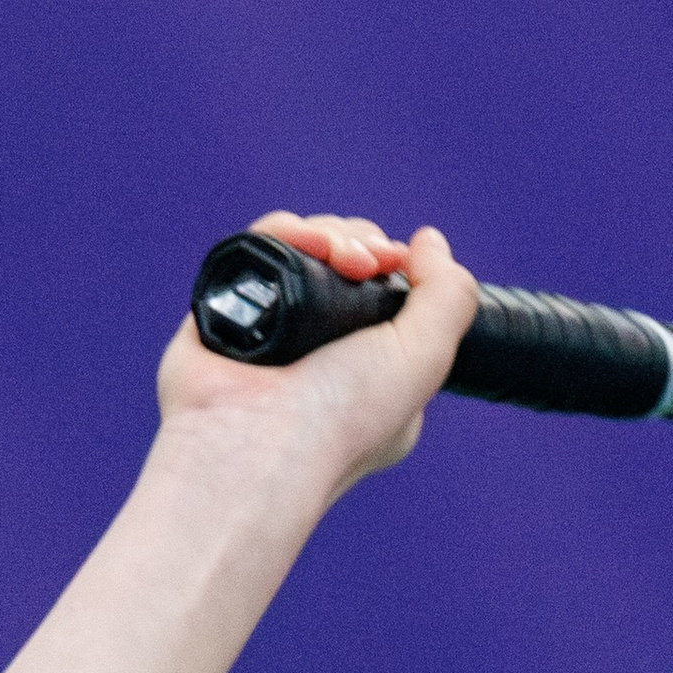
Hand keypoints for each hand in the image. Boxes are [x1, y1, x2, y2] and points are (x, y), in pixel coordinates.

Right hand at [155, 210, 482, 493]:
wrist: (255, 441)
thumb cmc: (342, 418)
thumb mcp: (424, 361)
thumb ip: (448, 296)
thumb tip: (429, 241)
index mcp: (369, 371)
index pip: (384, 296)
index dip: (391, 265)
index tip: (396, 262)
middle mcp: (320, 350)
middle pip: (343, 261)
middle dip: (360, 243)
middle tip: (367, 263)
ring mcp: (271, 326)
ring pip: (302, 248)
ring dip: (327, 234)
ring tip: (336, 255)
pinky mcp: (225, 307)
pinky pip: (255, 249)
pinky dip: (281, 232)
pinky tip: (300, 241)